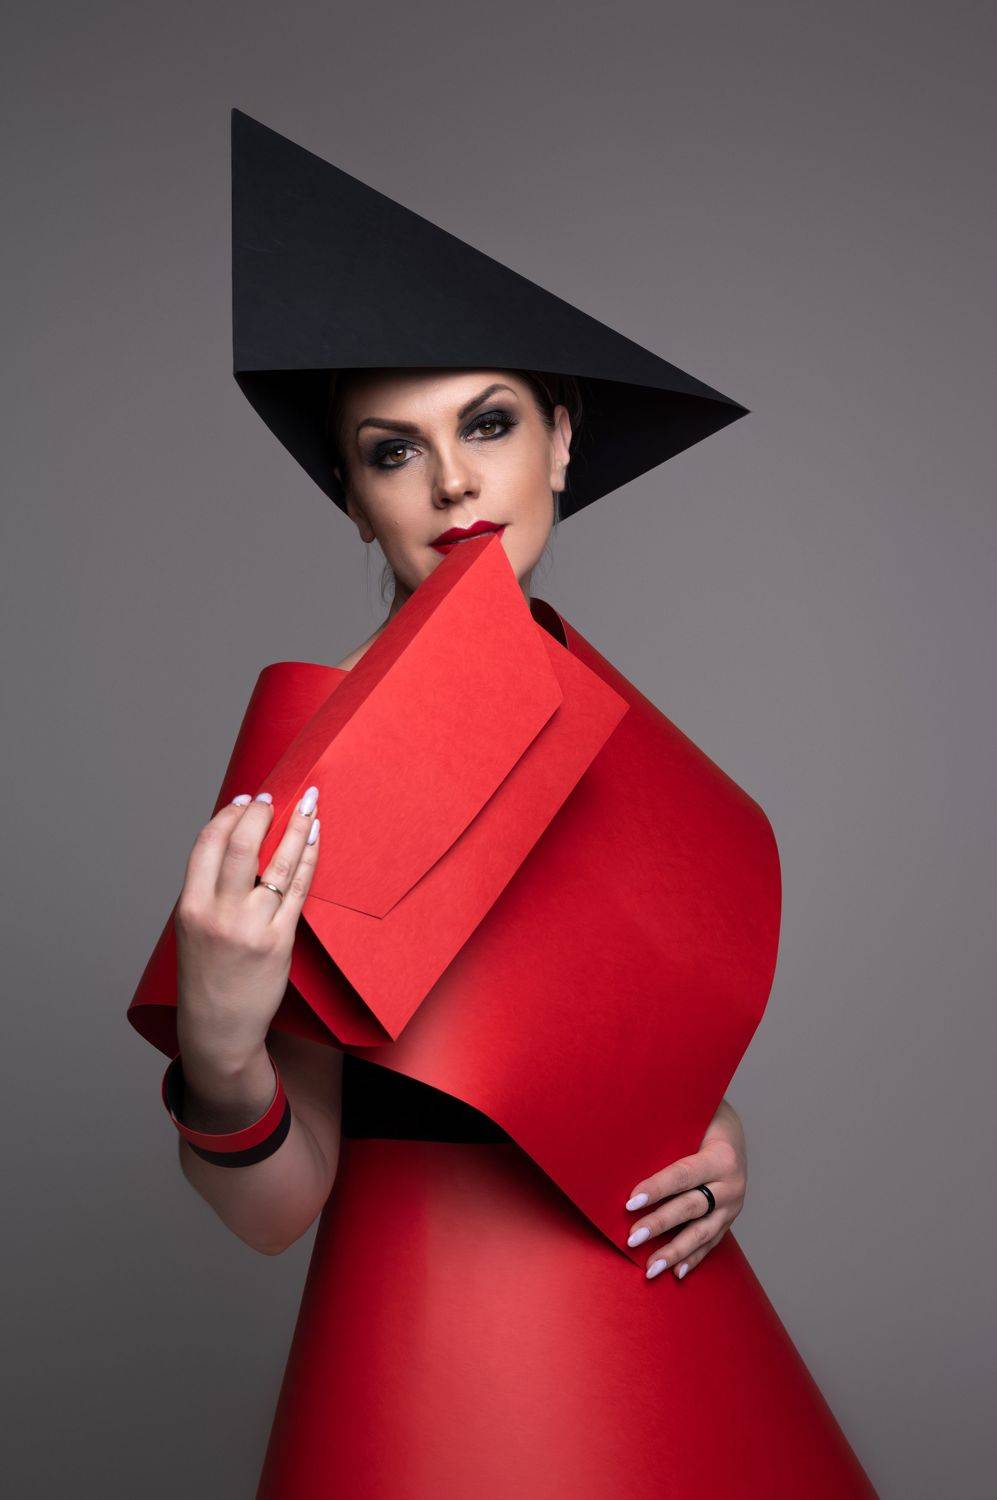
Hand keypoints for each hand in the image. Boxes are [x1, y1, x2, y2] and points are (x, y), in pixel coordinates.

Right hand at [174, 786, 321, 1068]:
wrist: (219, 1026)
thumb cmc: (206, 974)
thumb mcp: (192, 927)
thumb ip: (208, 888)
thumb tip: (234, 840)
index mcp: (191, 908)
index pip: (207, 845)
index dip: (227, 815)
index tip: (243, 798)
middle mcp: (220, 915)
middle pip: (243, 846)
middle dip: (261, 812)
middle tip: (274, 796)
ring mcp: (253, 927)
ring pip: (279, 863)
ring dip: (297, 827)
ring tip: (308, 803)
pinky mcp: (281, 941)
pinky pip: (300, 889)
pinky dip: (310, 858)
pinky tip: (315, 838)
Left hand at [623, 1097, 746, 1282]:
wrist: (735, 1132)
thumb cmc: (704, 1120)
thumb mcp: (692, 1116)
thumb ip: (669, 1128)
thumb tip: (627, 1132)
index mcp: (721, 1156)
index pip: (683, 1176)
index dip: (657, 1189)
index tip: (631, 1202)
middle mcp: (731, 1184)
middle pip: (691, 1208)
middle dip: (660, 1224)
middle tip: (632, 1238)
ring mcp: (733, 1205)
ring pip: (702, 1232)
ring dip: (675, 1251)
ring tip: (651, 1267)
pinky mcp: (730, 1219)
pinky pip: (712, 1242)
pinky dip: (694, 1258)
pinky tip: (676, 1272)